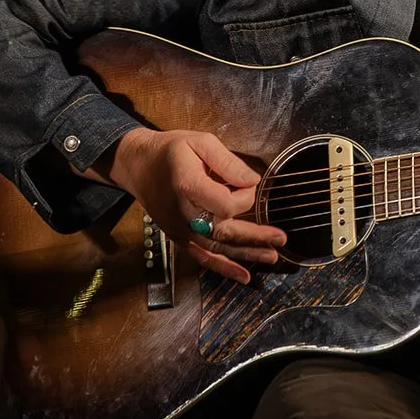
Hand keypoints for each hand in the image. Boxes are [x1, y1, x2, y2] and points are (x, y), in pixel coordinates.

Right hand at [93, 127, 285, 283]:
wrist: (138, 166)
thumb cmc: (171, 151)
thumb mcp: (200, 142)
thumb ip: (227, 161)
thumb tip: (252, 180)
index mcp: (188, 187)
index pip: (226, 204)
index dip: (244, 196)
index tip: (249, 183)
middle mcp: (183, 214)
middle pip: (224, 231)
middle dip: (256, 237)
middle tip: (281, 239)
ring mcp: (180, 229)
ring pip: (217, 248)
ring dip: (246, 254)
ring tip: (271, 257)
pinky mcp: (179, 237)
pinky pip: (203, 257)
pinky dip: (224, 268)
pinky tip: (244, 276)